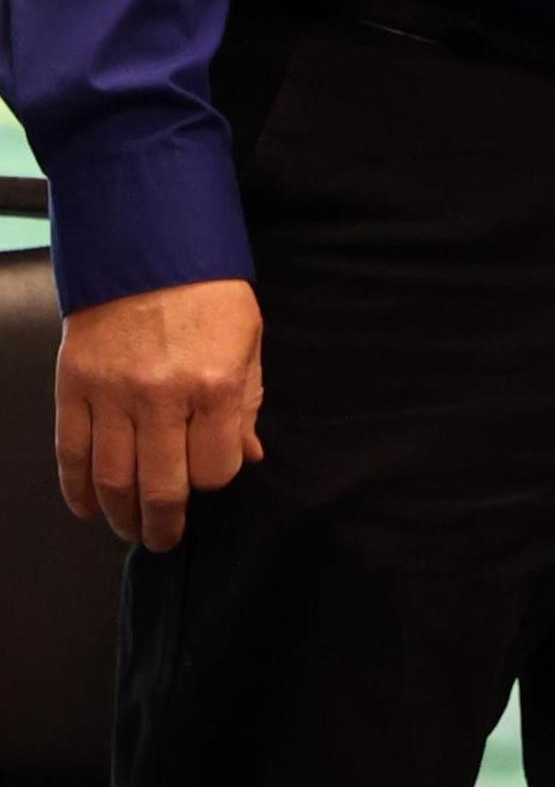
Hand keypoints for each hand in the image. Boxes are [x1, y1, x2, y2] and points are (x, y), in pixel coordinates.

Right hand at [57, 279, 265, 550]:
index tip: (212, 475)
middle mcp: (163, 397)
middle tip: (164, 539)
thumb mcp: (247, 340)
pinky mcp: (74, 388)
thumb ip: (247, 402)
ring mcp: (113, 395)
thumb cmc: (209, 293)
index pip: (215, 468)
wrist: (148, 247)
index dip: (215, 479)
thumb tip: (250, 456)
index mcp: (216, 384)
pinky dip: (78, 490)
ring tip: (131, 530)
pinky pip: (73, 454)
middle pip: (161, 487)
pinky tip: (89, 507)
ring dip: (121, 517)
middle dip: (164, 523)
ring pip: (113, 480)